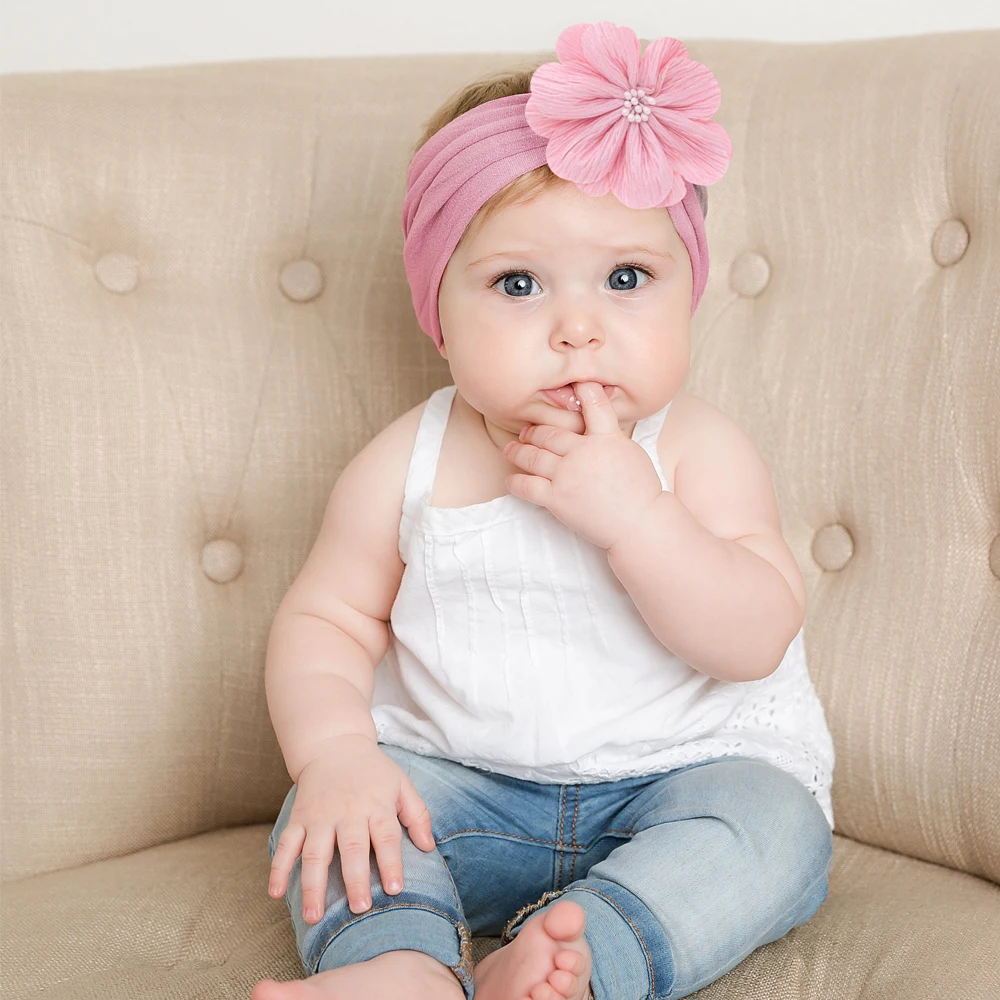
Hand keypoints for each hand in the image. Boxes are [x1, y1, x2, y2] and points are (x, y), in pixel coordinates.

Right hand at [267, 734, 434, 922]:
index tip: (394, 889)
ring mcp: (319, 817)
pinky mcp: (298, 818)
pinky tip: (275, 893)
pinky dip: (278, 868)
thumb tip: (429, 848)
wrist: (334, 745)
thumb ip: (417, 815)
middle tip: (359, 908)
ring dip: (313, 886)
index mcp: (376, 806)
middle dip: (355, 879)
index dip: (391, 863)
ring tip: (314, 917)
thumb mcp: (401, 784)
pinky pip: (287, 844)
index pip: (386, 837)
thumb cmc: (373, 772)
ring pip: (315, 853)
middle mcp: (347, 812)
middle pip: (352, 848)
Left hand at [502, 380, 663, 549]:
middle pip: (550, 434)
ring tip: (511, 449)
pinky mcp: (557, 499)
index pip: (593, 405)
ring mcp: (568, 475)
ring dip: (519, 451)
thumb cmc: (640, 491)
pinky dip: (516, 482)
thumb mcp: (630, 452)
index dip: (582, 390)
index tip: (573, 382)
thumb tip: (596, 421)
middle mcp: (583, 453)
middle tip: (527, 431)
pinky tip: (511, 479)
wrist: (640, 524)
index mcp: (607, 438)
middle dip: (535, 431)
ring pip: (533, 456)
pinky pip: (528, 486)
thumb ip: (609, 435)